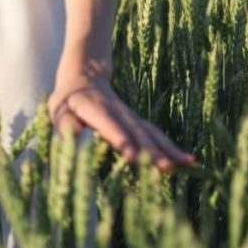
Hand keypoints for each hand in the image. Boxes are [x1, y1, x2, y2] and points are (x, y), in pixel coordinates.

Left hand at [48, 61, 196, 172]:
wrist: (85, 78)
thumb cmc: (68, 103)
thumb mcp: (59, 111)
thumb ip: (66, 126)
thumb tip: (75, 137)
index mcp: (94, 109)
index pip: (109, 125)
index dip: (121, 140)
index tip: (133, 157)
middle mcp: (117, 112)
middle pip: (136, 131)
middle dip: (151, 150)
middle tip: (165, 168)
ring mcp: (131, 116)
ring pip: (151, 133)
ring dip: (168, 149)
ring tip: (186, 164)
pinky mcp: (139, 122)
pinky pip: (156, 135)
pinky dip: (172, 148)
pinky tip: (188, 161)